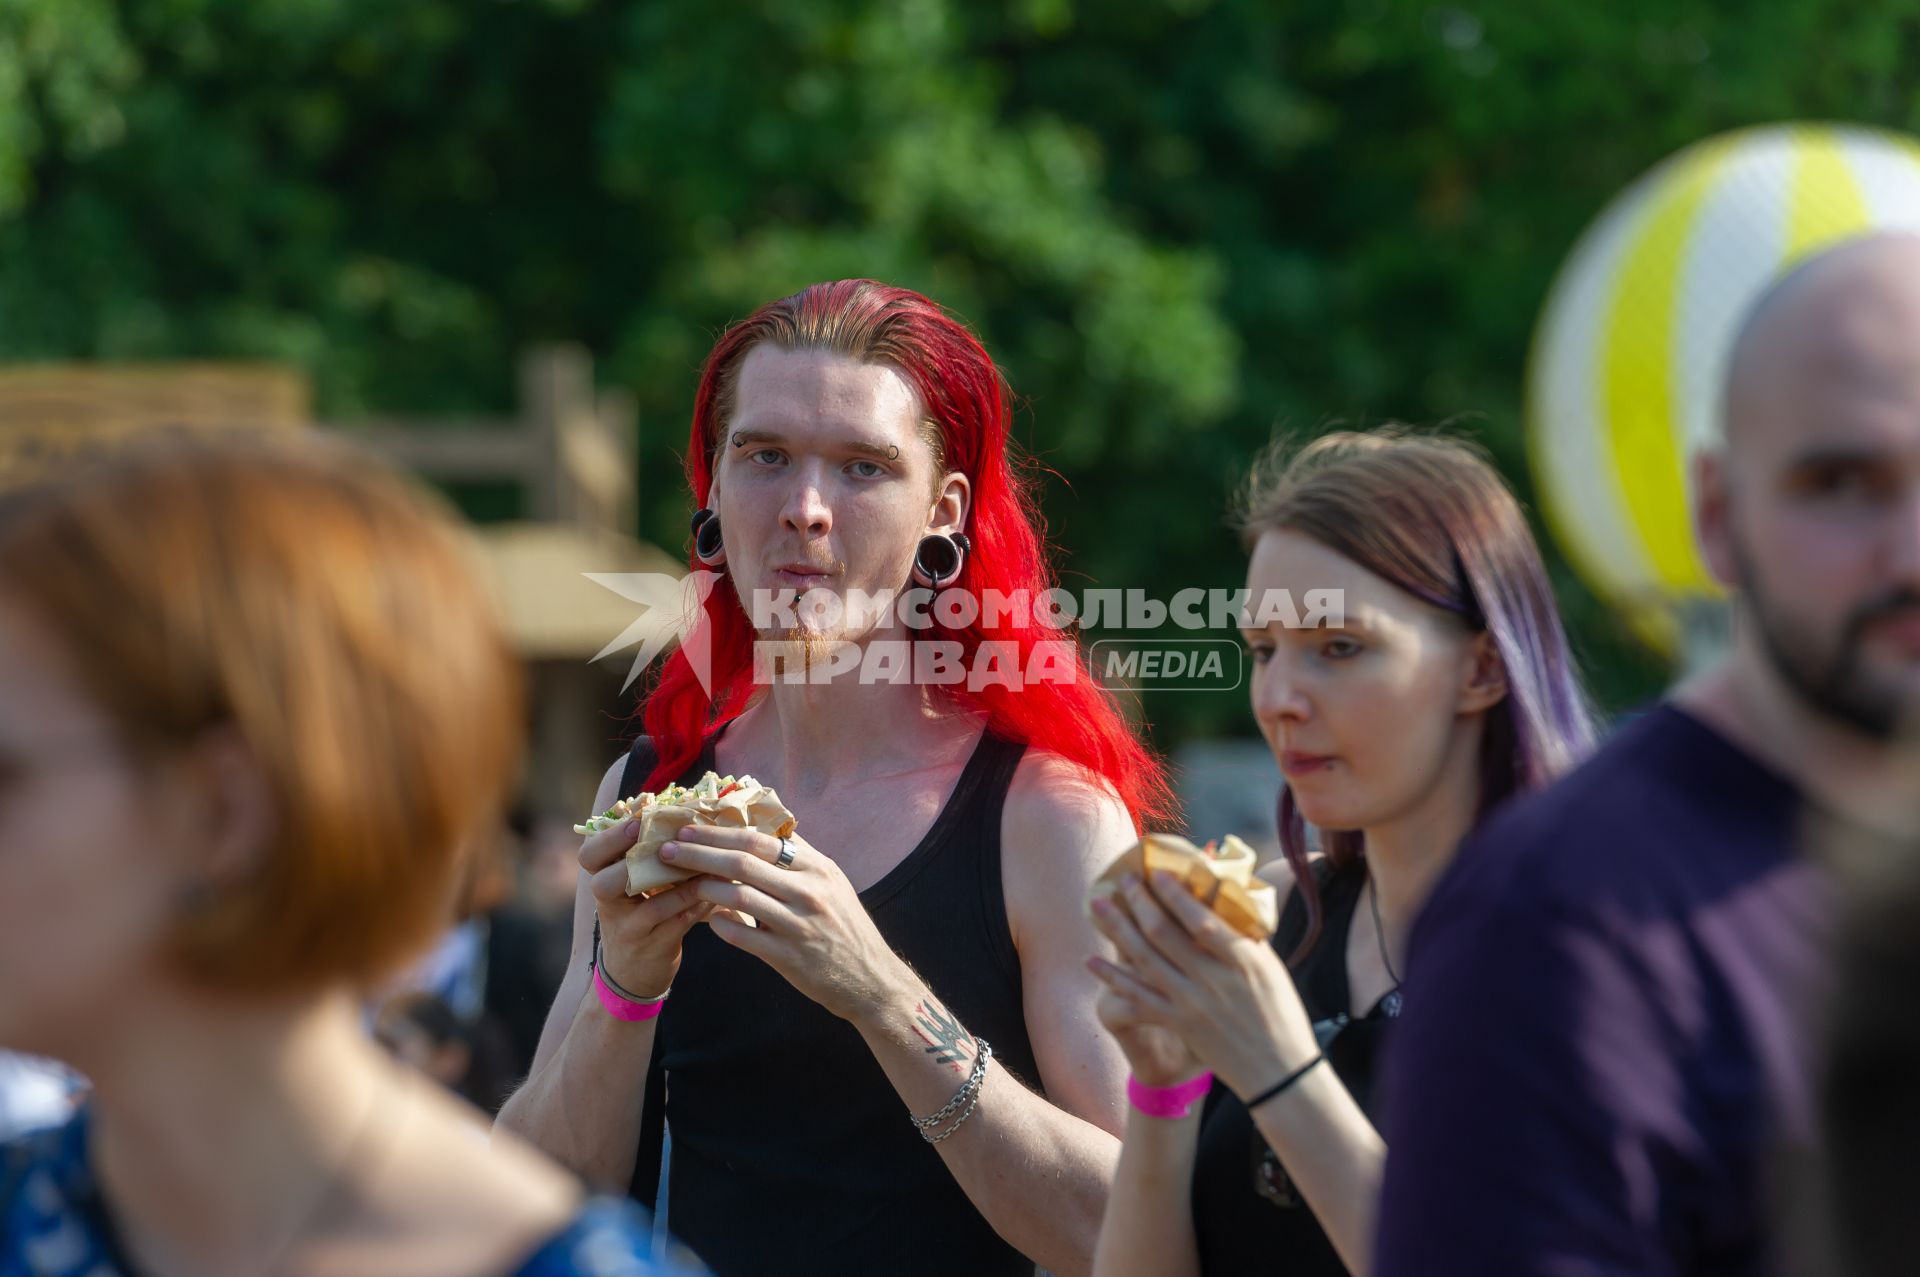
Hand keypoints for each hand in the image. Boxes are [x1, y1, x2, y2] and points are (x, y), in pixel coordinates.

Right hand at [579, 816, 710, 997]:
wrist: (634, 973)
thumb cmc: (639, 915)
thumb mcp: (632, 887)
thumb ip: (645, 856)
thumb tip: (680, 813)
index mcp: (602, 881)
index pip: (590, 856)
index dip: (610, 837)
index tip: (639, 819)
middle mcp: (608, 906)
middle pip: (604, 883)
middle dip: (635, 861)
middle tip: (666, 843)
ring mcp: (628, 930)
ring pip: (650, 905)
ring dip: (682, 883)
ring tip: (709, 865)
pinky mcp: (652, 948)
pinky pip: (676, 923)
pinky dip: (697, 905)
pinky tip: (716, 891)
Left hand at [659, 825, 912, 1022]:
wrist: (871, 979)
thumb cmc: (845, 928)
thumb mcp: (831, 883)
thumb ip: (798, 857)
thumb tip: (764, 826)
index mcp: (818, 867)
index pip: (760, 839)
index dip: (719, 831)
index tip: (689, 828)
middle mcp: (810, 891)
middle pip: (743, 861)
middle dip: (699, 852)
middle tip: (668, 850)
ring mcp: (799, 924)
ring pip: (740, 896)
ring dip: (703, 887)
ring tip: (680, 883)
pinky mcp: (790, 957)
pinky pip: (745, 936)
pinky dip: (721, 925)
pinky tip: (708, 920)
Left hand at [1089, 871, 1319, 1100]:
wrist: (1277, 1070)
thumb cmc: (1280, 1011)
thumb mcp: (1271, 967)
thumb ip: (1245, 932)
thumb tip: (1222, 892)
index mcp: (1244, 961)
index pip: (1203, 920)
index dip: (1176, 895)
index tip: (1157, 872)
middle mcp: (1214, 981)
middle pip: (1165, 935)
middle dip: (1140, 902)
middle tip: (1123, 878)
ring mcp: (1192, 1004)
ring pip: (1145, 960)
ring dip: (1118, 929)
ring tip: (1098, 904)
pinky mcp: (1178, 1023)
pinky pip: (1138, 998)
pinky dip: (1113, 978)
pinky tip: (1093, 961)